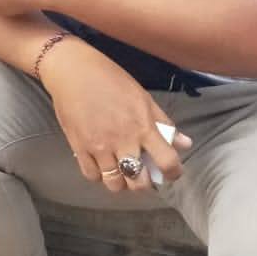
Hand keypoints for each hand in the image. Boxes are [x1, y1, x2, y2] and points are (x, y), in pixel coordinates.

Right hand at [40, 38, 191, 193]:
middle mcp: (122, 141)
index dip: (173, 172)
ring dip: (121, 182)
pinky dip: (99, 175)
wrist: (72, 70)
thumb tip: (184, 143)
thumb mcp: (142, 96)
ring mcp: (99, 147)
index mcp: (142, 126)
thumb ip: (163, 122)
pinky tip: (102, 164)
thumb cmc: (110, 78)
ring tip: (121, 171)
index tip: (171, 172)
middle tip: (142, 173)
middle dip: (144, 183)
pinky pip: (92, 175)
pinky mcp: (79, 148)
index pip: (167, 161)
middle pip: (138, 183)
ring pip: (114, 184)